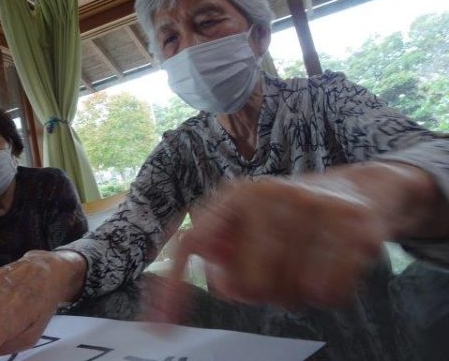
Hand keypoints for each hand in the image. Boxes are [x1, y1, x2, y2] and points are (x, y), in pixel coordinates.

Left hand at [154, 168, 396, 321]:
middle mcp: (265, 193)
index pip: (191, 243)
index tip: (160, 332)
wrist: (360, 188)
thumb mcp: (250, 226)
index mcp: (233, 196)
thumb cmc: (293, 218)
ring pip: (290, 291)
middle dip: (262, 291)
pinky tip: (332, 266)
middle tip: (276, 271)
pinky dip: (329, 293)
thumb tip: (222, 281)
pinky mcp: (350, 224)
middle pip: (247, 283)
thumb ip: (224, 254)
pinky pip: (327, 293)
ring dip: (297, 292)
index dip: (173, 287)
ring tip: (305, 262)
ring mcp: (310, 205)